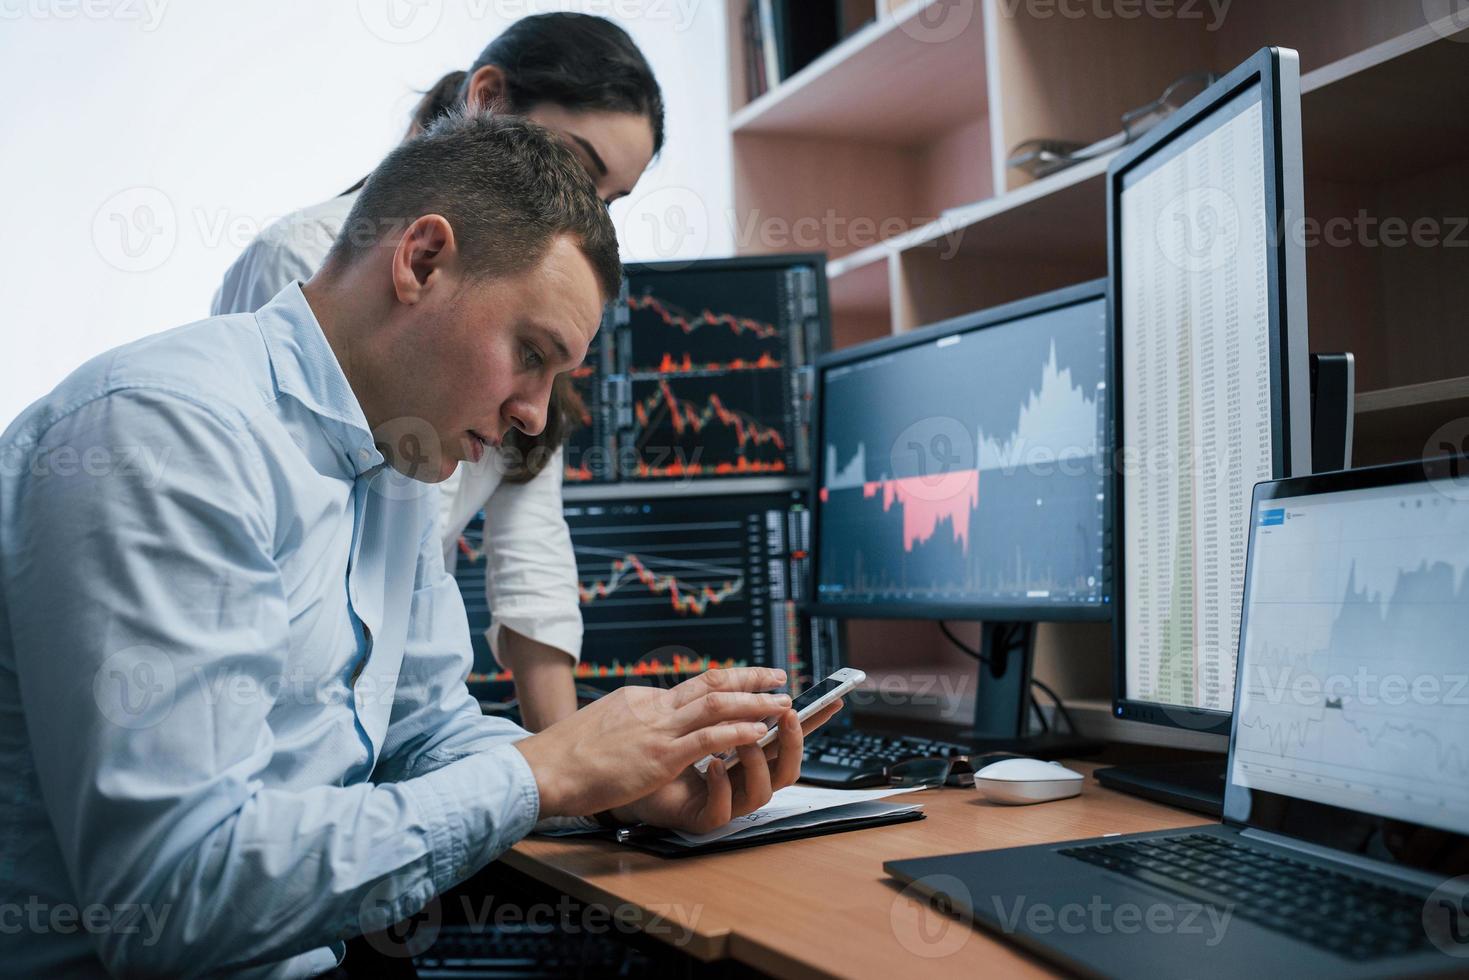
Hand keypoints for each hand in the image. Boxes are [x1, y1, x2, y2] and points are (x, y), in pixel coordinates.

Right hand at [512, 667, 790, 818]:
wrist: (544, 769)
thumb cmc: (568, 757)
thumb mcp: (605, 725)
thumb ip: (633, 722)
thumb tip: (647, 727)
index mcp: (642, 699)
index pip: (693, 686)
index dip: (727, 682)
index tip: (748, 681)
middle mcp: (654, 707)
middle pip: (712, 684)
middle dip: (751, 680)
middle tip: (779, 677)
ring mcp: (658, 730)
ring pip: (718, 705)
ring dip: (756, 703)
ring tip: (784, 703)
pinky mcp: (659, 756)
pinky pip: (707, 739)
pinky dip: (737, 733)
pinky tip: (759, 733)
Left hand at [614, 697, 844, 834]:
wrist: (630, 778)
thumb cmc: (667, 749)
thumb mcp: (704, 720)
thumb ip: (732, 706)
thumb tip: (760, 677)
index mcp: (749, 756)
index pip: (788, 740)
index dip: (813, 723)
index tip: (832, 701)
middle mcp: (745, 780)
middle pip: (787, 770)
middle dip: (791, 741)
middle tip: (785, 714)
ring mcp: (728, 802)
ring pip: (761, 791)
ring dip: (755, 761)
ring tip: (741, 738)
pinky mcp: (703, 818)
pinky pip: (722, 809)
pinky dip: (720, 785)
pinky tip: (710, 766)